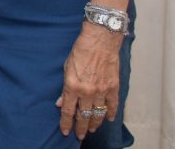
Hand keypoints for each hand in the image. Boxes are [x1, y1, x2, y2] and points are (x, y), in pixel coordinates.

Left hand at [57, 25, 120, 139]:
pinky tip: (109, 119)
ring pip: (98, 114)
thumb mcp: (66, 67)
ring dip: (94, 123)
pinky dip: (111, 113)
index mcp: (72, 86)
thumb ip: (65, 88)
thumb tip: (61, 102)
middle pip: (83, 116)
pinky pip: (112, 105)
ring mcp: (101, 90)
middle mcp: (87, 91)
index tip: (65, 131)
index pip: (68, 111)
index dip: (66, 123)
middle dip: (80, 128)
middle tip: (79, 135)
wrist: (100, 40)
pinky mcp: (113, 87)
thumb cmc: (80, 50)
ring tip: (91, 129)